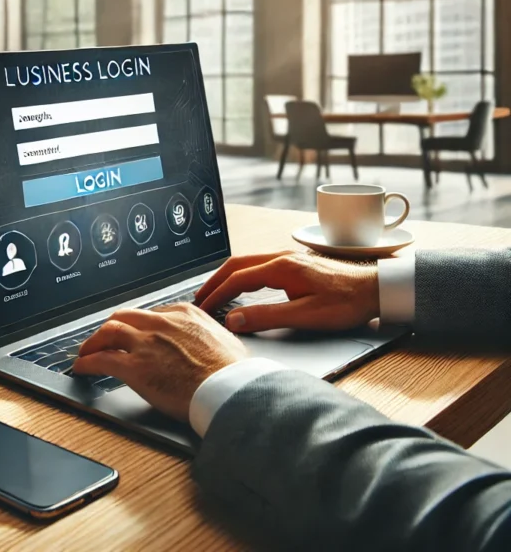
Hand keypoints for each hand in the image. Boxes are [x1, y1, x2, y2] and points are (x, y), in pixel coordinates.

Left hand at [73, 303, 246, 421]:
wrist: (230, 389)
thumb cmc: (234, 373)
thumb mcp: (225, 341)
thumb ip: (209, 337)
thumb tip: (213, 345)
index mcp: (184, 314)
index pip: (152, 313)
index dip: (138, 325)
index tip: (134, 333)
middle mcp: (161, 323)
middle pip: (125, 316)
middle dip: (111, 326)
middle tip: (104, 337)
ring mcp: (146, 343)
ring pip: (109, 331)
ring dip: (94, 341)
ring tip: (86, 351)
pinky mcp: (134, 366)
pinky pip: (101, 359)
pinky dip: (87, 362)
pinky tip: (82, 368)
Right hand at [195, 251, 379, 333]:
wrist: (376, 289)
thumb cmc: (346, 302)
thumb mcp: (306, 315)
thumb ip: (267, 317)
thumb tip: (234, 319)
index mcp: (280, 268)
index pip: (236, 279)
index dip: (216, 294)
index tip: (202, 308)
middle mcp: (280, 257)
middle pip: (236, 264)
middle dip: (214, 281)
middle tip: (199, 298)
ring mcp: (288, 258)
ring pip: (246, 262)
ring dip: (227, 276)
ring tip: (214, 292)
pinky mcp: (295, 264)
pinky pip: (258, 265)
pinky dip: (241, 275)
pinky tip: (241, 287)